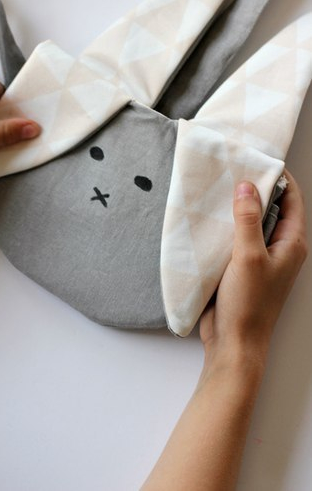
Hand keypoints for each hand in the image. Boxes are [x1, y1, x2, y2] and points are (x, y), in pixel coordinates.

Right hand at [200, 170, 307, 366]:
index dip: (279, 178)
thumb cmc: (248, 304)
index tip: (258, 159)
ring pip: (252, 222)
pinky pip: (236, 237)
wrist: (233, 342)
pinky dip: (226, 225)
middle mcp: (279, 248)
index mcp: (292, 243)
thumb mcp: (248, 256)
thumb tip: (247, 186)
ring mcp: (260, 257)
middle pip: (271, 208)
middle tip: (233, 169)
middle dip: (254, 189)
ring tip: (219, 187)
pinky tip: (209, 216)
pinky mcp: (241, 266)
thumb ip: (247, 219)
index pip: (292, 200)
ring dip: (237, 207)